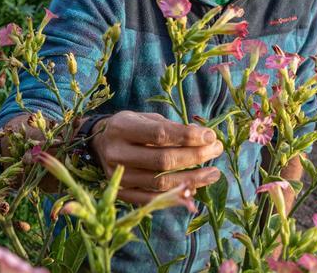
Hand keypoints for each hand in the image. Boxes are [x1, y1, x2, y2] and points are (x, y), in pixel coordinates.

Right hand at [90, 111, 223, 204]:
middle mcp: (117, 153)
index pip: (160, 135)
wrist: (100, 144)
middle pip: (163, 160)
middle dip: (195, 156)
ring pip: (161, 182)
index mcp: (122, 128)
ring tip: (213, 173)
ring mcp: (118, 177)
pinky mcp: (121, 193)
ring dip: (192, 179)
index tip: (211, 136)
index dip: (188, 136)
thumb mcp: (146, 118)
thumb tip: (205, 137)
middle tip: (216, 150)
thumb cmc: (131, 127)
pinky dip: (176, 195)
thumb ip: (172, 127)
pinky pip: (153, 199)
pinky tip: (194, 189)